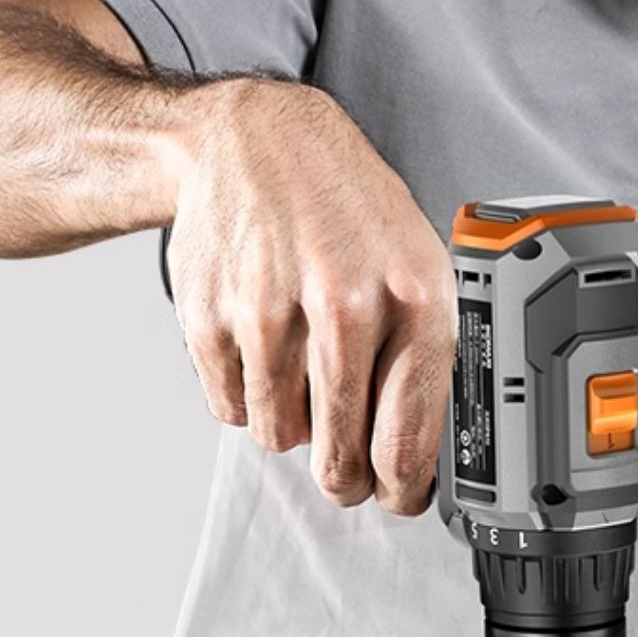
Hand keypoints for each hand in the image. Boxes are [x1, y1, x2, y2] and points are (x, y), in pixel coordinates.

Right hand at [165, 80, 454, 511]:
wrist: (254, 139)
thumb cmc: (343, 203)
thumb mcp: (415, 258)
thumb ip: (425, 347)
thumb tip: (426, 445)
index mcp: (412, 295)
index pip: (410, 435)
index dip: (404, 486)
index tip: (399, 497)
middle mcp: (344, 305)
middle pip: (342, 456)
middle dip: (347, 476)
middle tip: (348, 469)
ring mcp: (271, 313)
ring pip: (282, 436)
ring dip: (294, 422)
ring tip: (302, 366)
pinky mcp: (211, 318)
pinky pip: (232, 408)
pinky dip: (247, 393)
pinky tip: (262, 341)